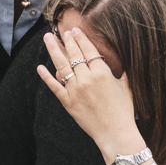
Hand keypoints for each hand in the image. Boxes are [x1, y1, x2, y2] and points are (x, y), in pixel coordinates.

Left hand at [36, 28, 138, 148]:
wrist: (115, 134)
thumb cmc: (124, 111)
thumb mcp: (125, 87)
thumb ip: (121, 73)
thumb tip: (121, 63)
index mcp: (102, 72)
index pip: (88, 50)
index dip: (81, 39)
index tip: (75, 30)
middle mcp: (86, 78)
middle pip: (74, 54)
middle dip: (67, 41)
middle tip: (62, 31)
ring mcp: (75, 90)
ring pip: (61, 66)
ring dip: (53, 50)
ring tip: (48, 38)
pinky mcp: (67, 102)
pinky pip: (54, 86)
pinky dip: (46, 77)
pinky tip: (40, 67)